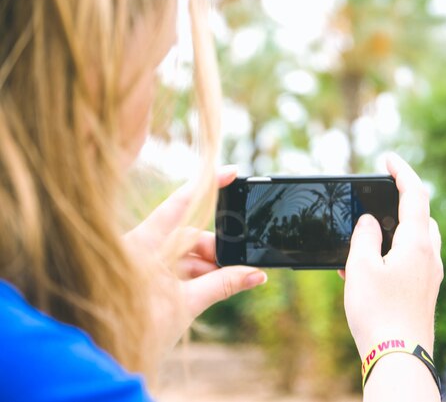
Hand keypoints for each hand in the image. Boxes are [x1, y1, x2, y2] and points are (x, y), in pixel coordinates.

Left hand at [124, 166, 266, 349]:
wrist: (106, 356)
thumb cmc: (136, 329)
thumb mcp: (186, 304)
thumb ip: (222, 285)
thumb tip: (256, 274)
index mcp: (141, 245)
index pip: (179, 205)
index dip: (206, 186)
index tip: (231, 172)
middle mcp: (140, 249)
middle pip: (186, 235)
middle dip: (215, 248)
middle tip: (239, 262)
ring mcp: (141, 264)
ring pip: (183, 254)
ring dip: (209, 266)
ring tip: (232, 279)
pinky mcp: (145, 279)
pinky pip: (176, 268)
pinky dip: (197, 275)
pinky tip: (216, 284)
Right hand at [341, 153, 442, 358]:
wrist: (399, 357)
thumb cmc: (379, 312)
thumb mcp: (362, 267)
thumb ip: (363, 236)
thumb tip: (368, 220)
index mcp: (418, 243)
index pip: (415, 194)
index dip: (402, 172)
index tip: (390, 158)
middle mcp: (430, 256)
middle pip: (421, 217)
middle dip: (399, 204)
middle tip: (375, 201)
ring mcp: (430, 276)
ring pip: (417, 240)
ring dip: (395, 231)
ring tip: (366, 240)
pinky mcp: (424, 293)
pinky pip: (412, 262)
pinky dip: (393, 255)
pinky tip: (368, 270)